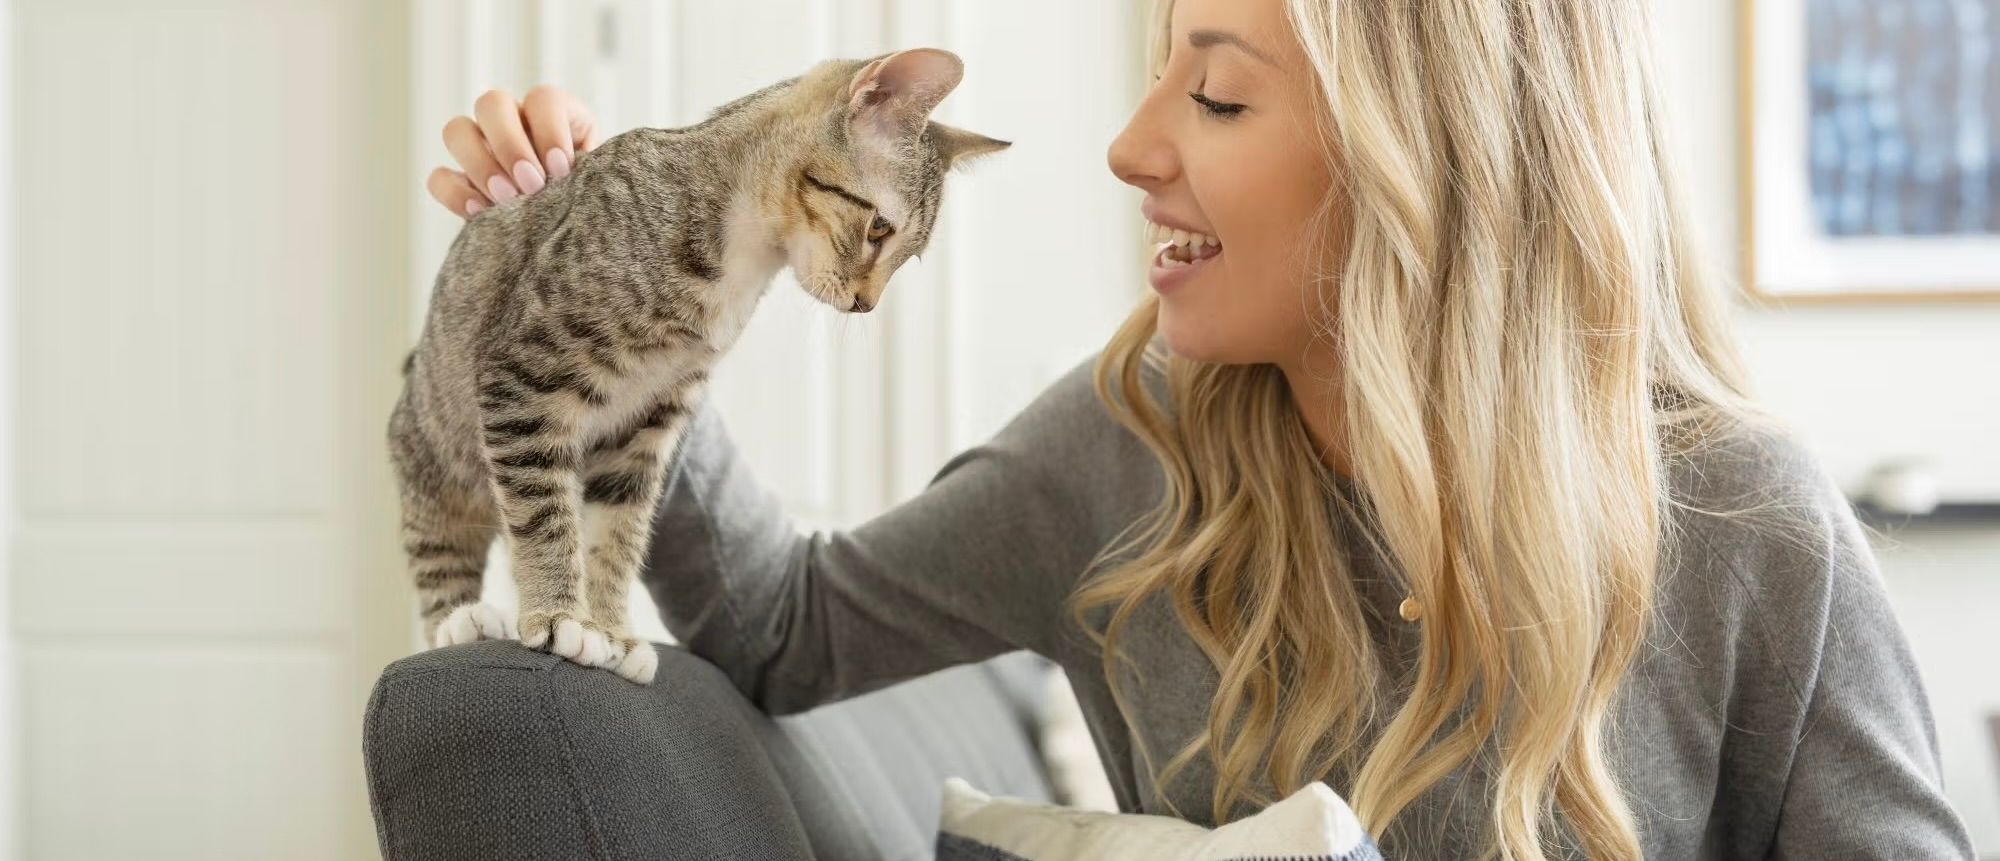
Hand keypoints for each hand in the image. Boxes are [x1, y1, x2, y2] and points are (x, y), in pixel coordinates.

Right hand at [428, 86, 603, 217]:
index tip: (561, 168)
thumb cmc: (594, 197)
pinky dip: (456, 194)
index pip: (542, 99)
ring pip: (456, 130)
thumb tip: (569, 176)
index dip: (549, 130)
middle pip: (491, 103)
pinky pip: (439, 177)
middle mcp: (512, 121)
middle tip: (531, 184)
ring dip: (479, 164)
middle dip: (509, 144)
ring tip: (506, 199)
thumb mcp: (599, 179)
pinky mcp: (461, 182)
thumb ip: (590, 172)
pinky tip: (482, 214)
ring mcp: (481, 148)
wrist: (580, 228)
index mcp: (552, 112)